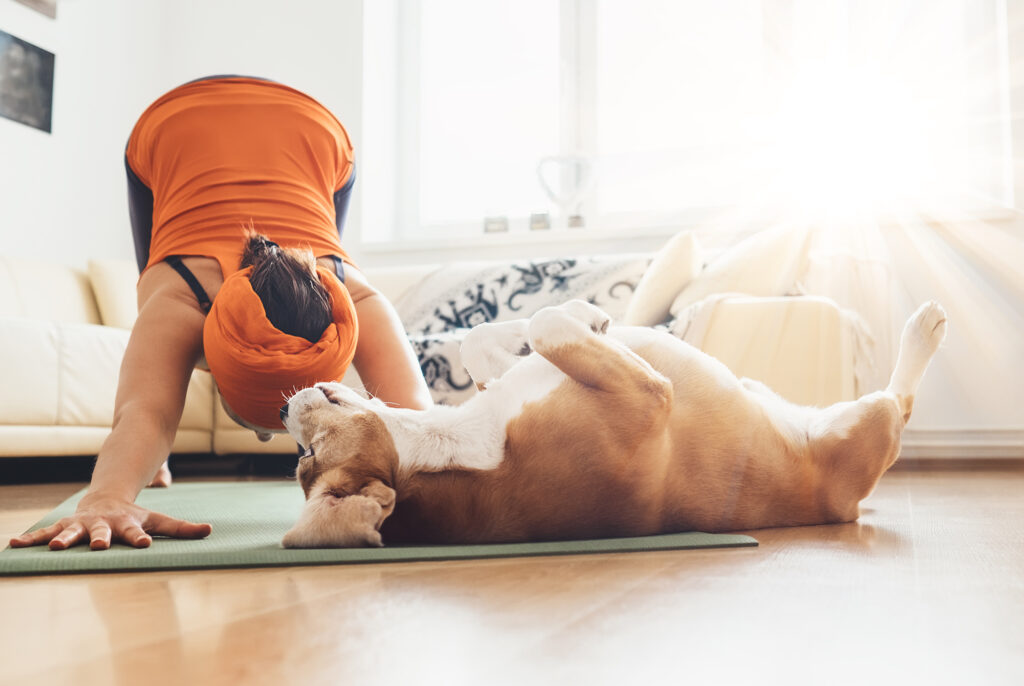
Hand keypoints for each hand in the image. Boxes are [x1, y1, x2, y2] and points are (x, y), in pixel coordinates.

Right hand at [7, 493, 211, 550]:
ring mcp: (83, 525)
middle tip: (98, 546)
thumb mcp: (159, 520)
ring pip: (71, 533)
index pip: (137, 532)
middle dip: (99, 539)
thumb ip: (182, 528)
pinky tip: (13, 544)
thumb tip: (210, 530)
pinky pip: (45, 532)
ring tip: (52, 546)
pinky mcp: (65, 526)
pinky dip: (30, 538)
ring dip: (63, 539)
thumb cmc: (135, 516)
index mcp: (127, 524)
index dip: (140, 537)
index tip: (143, 544)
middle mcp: (103, 524)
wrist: (107, 497)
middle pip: (102, 533)